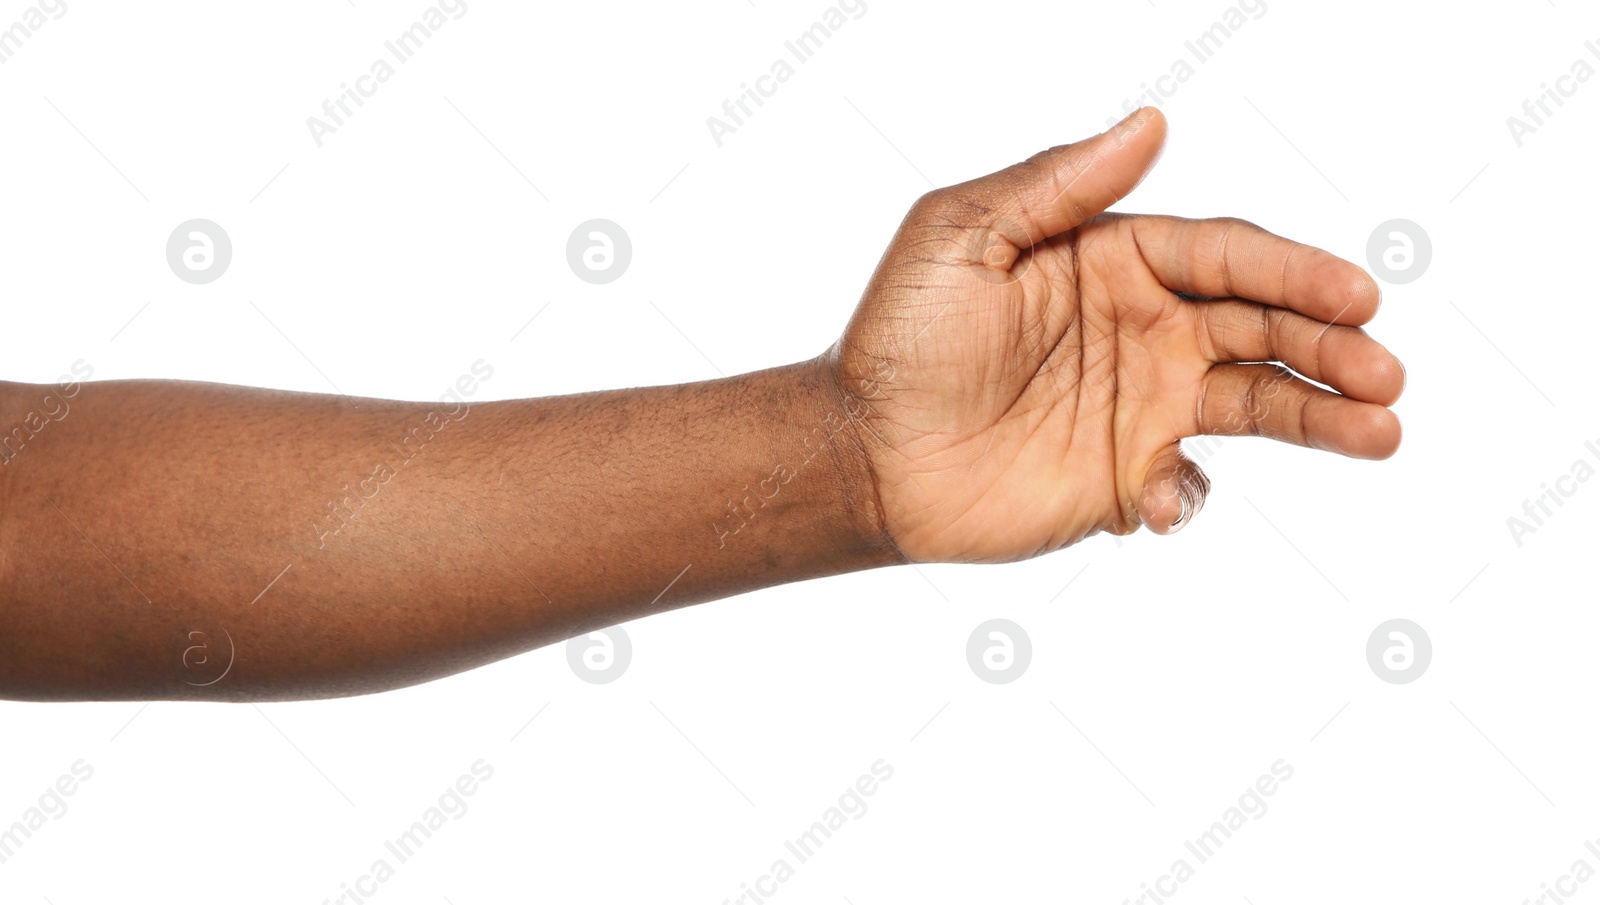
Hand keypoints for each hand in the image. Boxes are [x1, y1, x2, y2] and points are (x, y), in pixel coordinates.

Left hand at [827, 108, 1404, 563]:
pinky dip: (1189, 493)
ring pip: (1256, 402)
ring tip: (1380, 434)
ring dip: (1320, 417)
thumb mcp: (963, 236)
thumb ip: (1059, 184)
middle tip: (1385, 375)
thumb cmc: (901, 336)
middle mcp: (1146, 327)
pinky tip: (1158, 499)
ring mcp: (1142, 404)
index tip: (1356, 296)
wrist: (862, 451)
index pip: (1227, 256)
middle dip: (1332, 347)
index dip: (1295, 273)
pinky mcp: (1125, 475)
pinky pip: (1188, 483)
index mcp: (1117, 260)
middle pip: (1264, 328)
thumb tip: (1151, 122)